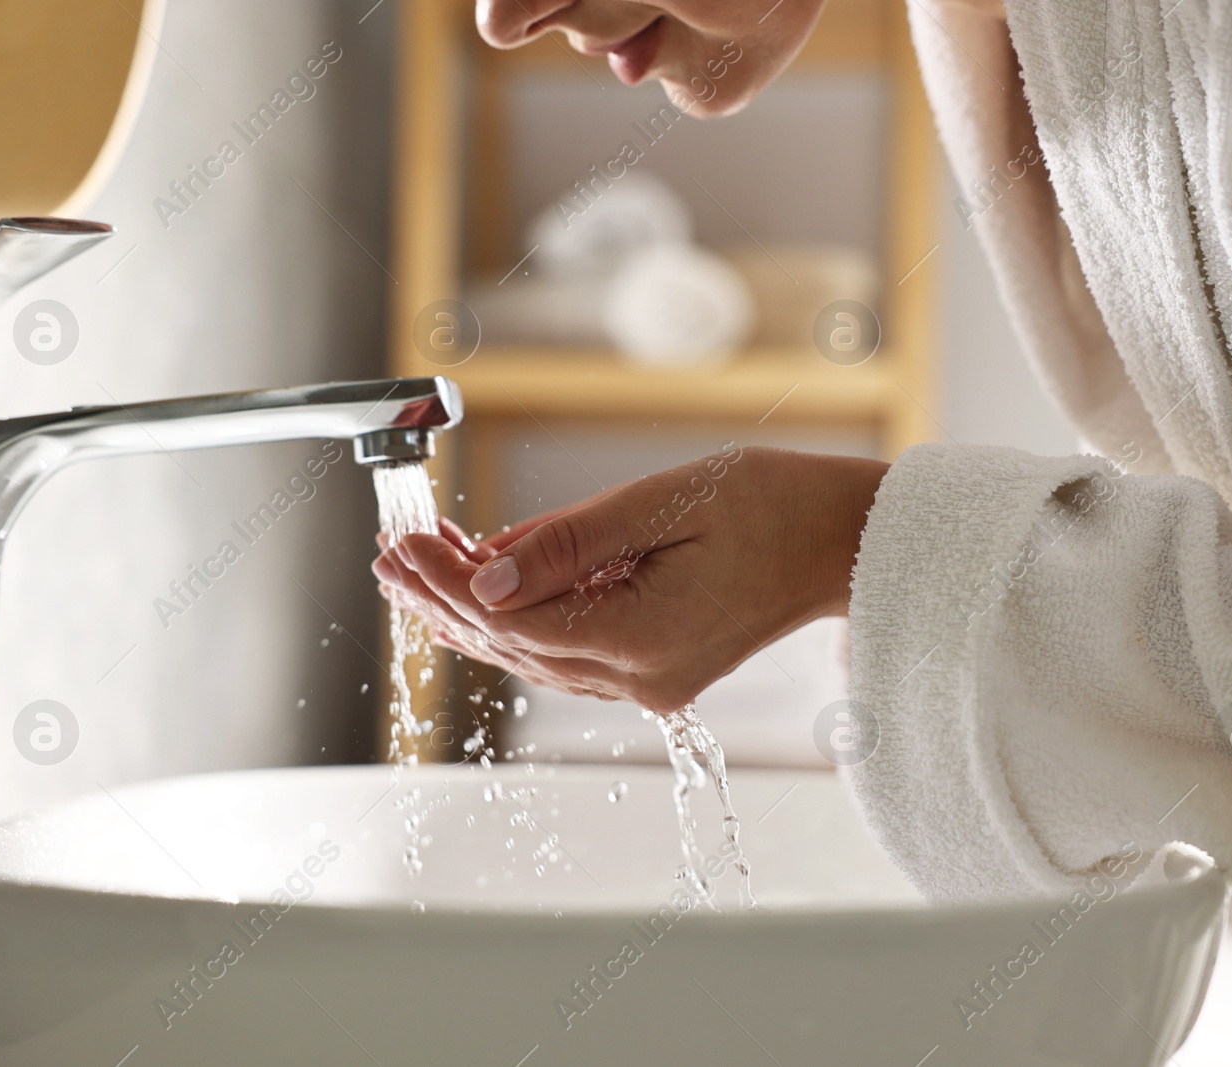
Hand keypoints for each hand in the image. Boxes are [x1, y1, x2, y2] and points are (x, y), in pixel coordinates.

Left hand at [372, 446, 887, 712]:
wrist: (842, 540)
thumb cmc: (774, 506)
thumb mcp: (665, 502)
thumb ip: (571, 543)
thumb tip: (488, 576)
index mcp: (645, 638)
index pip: (514, 619)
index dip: (448, 583)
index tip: (402, 542)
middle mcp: (642, 677)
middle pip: (514, 644)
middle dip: (444, 598)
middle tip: (389, 555)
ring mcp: (649, 680)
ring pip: (533, 653)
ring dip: (473, 611)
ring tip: (417, 569)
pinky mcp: (655, 668)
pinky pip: (566, 650)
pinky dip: (519, 619)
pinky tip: (482, 589)